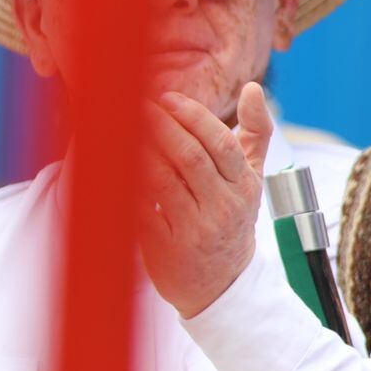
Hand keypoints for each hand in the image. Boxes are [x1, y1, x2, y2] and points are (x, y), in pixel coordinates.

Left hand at [137, 82, 270, 317]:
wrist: (222, 282)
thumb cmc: (231, 219)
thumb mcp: (253, 178)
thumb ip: (256, 133)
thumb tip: (254, 88)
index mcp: (245, 186)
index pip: (222, 144)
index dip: (193, 117)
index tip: (167, 98)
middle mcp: (224, 207)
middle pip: (191, 158)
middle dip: (161, 126)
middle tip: (137, 105)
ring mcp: (196, 228)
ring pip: (164, 180)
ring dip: (140, 149)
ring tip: (122, 126)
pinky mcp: (166, 246)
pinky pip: (143, 207)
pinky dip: (128, 183)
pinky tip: (113, 163)